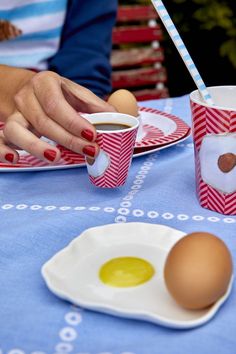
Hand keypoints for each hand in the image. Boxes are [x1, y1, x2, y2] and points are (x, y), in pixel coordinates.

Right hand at [0, 71, 114, 163]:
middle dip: (68, 139)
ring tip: (55, 157)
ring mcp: (14, 113)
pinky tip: (15, 159)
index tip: (93, 135)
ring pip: (16, 129)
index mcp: (45, 83)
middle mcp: (26, 97)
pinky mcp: (6, 128)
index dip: (74, 122)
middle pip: (43, 121)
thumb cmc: (57, 94)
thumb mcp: (76, 93)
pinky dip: (2, 150)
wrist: (29, 90)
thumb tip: (118, 118)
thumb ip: (95, 106)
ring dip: (35, 145)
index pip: (57, 105)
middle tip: (89, 151)